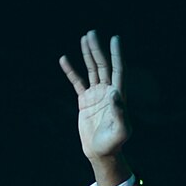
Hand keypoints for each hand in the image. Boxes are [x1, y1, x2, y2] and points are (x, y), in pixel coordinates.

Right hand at [59, 31, 130, 185]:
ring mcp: (96, 95)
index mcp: (118, 95)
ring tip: (84, 38)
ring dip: (88, 54)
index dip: (117, 54)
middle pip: (103, 65)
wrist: (101, 152)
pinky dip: (70, 71)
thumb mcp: (121, 131)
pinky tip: (64, 59)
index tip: (115, 39)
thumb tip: (115, 94)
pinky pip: (77, 82)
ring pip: (91, 70)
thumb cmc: (114, 143)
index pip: (118, 70)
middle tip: (92, 33)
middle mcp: (108, 91)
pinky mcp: (84, 101)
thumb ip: (120, 113)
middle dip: (98, 49)